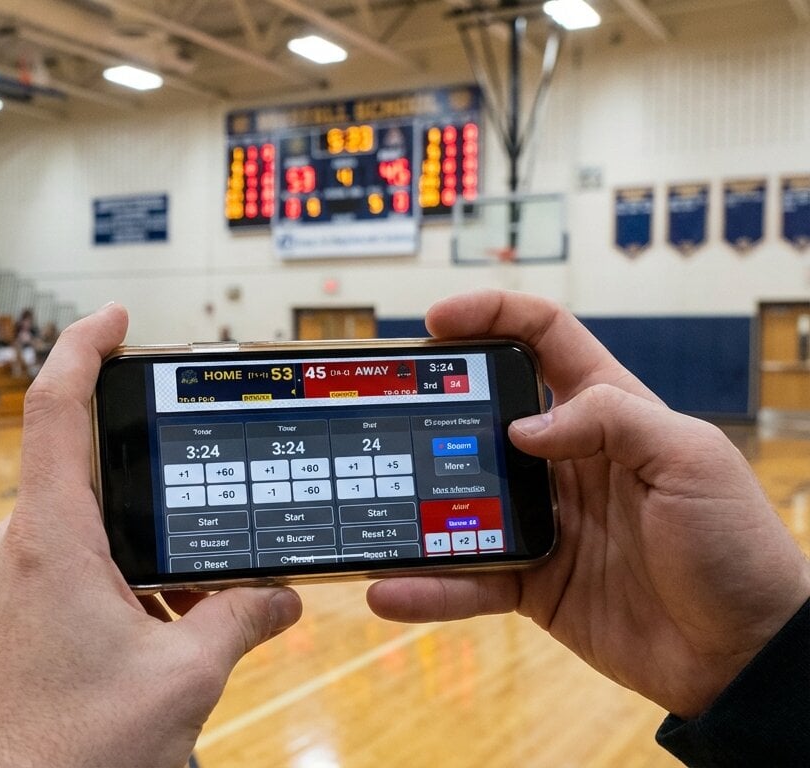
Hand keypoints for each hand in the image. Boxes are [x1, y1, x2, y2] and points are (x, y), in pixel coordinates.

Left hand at [0, 304, 301, 767]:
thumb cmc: (76, 754)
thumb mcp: (185, 678)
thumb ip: (240, 619)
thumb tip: (280, 598)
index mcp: (48, 540)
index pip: (54, 406)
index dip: (84, 345)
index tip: (115, 317)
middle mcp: (8, 551)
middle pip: (82, 478)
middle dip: (148, 492)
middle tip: (204, 514)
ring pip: (74, 536)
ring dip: (134, 556)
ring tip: (185, 614)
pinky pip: (56, 575)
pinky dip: (107, 587)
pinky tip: (148, 638)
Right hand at [368, 290, 809, 718]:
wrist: (747, 655)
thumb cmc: (737, 546)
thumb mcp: (691, 459)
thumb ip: (612, 420)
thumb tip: (522, 426)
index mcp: (609, 412)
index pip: (544, 340)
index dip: (492, 317)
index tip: (438, 320)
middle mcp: (567, 461)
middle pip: (483, 416)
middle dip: (430, 406)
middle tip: (384, 410)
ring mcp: (544, 522)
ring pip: (460, 499)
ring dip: (416, 503)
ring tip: (372, 503)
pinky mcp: (533, 584)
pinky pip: (468, 579)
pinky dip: (429, 587)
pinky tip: (390, 589)